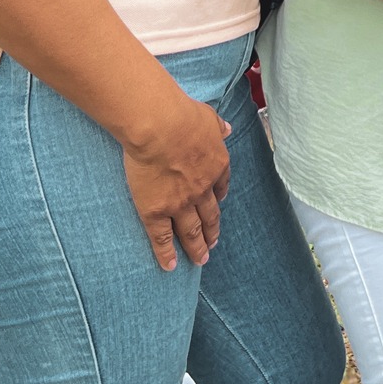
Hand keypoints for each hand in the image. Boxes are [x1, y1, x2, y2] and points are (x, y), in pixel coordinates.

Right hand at [121, 93, 232, 271]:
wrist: (161, 128)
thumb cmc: (183, 116)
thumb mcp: (208, 117)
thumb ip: (217, 126)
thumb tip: (226, 128)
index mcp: (217, 165)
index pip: (221, 186)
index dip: (220, 197)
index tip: (219, 203)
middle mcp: (202, 189)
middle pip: (210, 215)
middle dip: (212, 231)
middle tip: (213, 245)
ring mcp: (180, 204)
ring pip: (191, 231)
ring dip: (196, 247)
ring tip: (200, 260)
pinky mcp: (156, 212)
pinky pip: (162, 238)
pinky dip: (166, 254)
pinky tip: (170, 267)